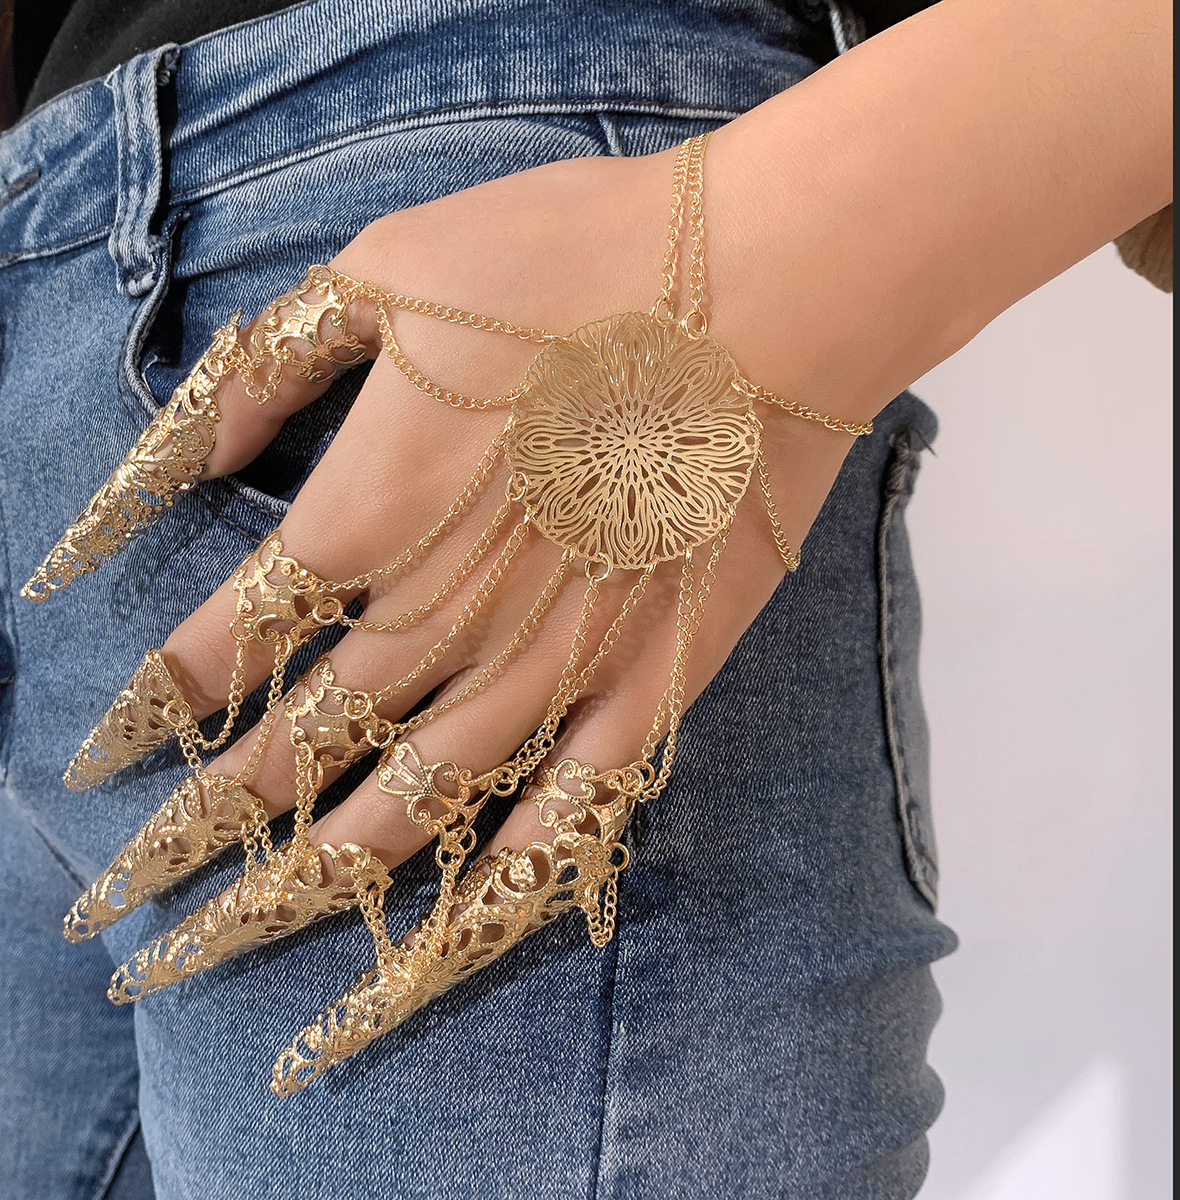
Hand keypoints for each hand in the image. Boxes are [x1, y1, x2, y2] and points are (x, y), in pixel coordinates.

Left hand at [56, 139, 863, 1089]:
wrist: (763, 282)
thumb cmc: (574, 256)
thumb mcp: (388, 264)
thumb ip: (273, 369)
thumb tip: (184, 454)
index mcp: (374, 506)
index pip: (234, 638)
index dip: (161, 703)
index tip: (102, 761)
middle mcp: (452, 609)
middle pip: (307, 742)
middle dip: (211, 824)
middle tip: (134, 908)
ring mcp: (562, 658)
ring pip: (421, 795)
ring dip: (327, 871)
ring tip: (250, 934)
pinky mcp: (657, 674)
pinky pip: (575, 799)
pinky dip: (510, 869)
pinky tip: (458, 927)